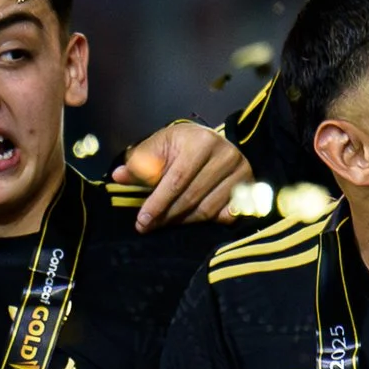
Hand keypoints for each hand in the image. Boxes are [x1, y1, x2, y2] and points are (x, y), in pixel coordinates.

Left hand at [115, 118, 248, 229]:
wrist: (211, 141)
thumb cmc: (180, 145)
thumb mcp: (157, 147)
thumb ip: (139, 163)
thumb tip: (118, 177)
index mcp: (201, 142)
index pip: (176, 180)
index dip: (158, 203)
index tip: (142, 221)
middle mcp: (226, 155)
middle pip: (192, 197)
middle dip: (167, 215)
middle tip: (149, 227)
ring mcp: (242, 171)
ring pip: (208, 209)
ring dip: (184, 221)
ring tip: (167, 222)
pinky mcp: (249, 185)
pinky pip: (227, 214)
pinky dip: (210, 221)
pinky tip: (193, 220)